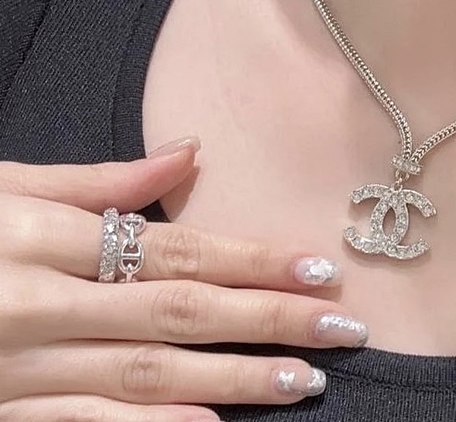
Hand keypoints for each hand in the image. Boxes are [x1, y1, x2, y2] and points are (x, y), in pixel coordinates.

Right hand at [0, 139, 366, 420]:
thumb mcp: (4, 186)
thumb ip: (98, 180)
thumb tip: (189, 153)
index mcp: (43, 237)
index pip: (174, 248)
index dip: (250, 259)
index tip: (318, 268)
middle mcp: (38, 304)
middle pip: (176, 312)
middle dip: (267, 319)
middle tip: (341, 328)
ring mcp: (16, 369)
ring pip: (143, 374)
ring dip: (231, 380)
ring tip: (303, 381)